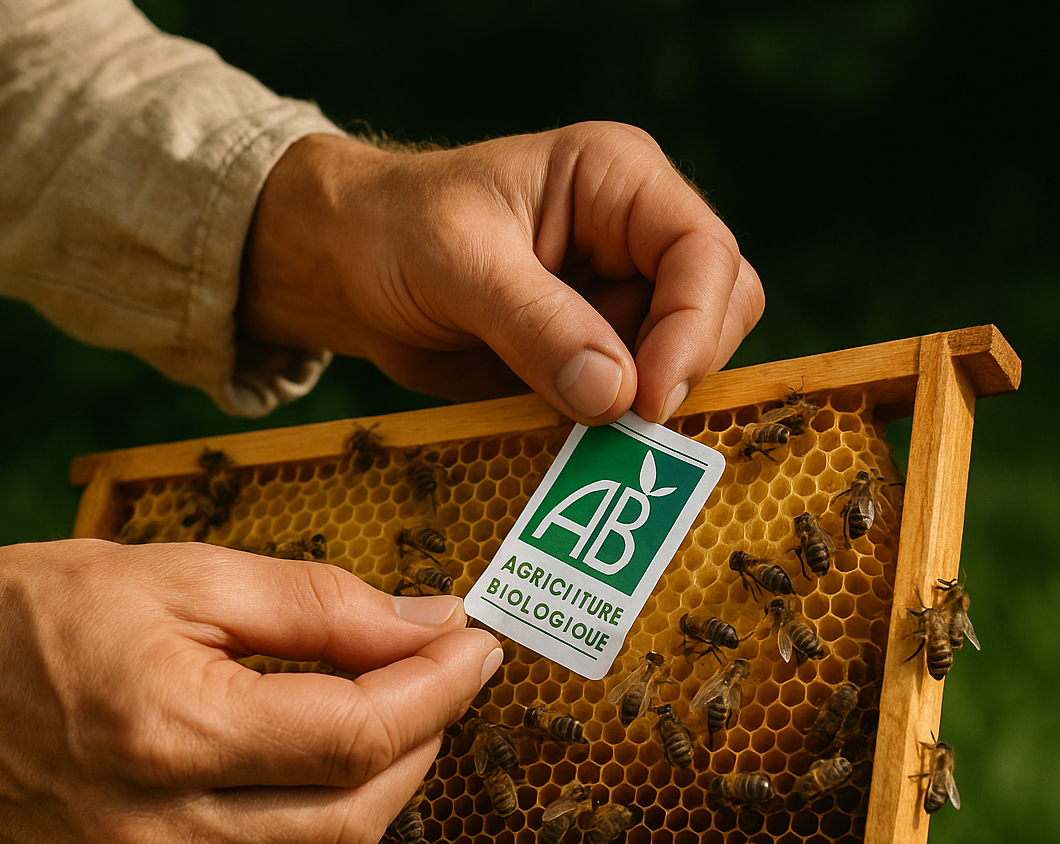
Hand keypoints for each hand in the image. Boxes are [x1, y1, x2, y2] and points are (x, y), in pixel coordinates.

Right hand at [0, 541, 501, 843]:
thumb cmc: (28, 610)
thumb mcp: (179, 572)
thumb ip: (314, 602)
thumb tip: (423, 620)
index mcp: (170, 729)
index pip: (355, 734)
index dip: (437, 689)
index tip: (476, 645)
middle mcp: (158, 824)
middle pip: (354, 816)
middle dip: (424, 743)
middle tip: (443, 674)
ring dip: (380, 789)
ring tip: (393, 712)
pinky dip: (318, 824)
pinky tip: (320, 764)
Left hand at [240, 123, 765, 423]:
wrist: (340, 267)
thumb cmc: (392, 230)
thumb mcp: (458, 265)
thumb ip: (537, 325)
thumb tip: (616, 395)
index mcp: (618, 182)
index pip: (703, 252)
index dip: (694, 326)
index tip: (648, 396)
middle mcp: (633, 237)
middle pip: (719, 307)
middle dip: (681, 367)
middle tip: (624, 424)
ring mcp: (615, 298)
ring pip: (682, 362)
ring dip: (646, 407)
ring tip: (587, 437)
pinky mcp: (590, 353)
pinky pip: (628, 400)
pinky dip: (611, 430)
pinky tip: (571, 445)